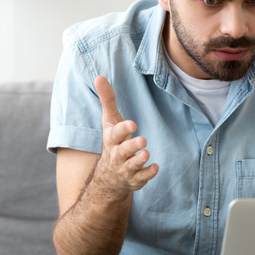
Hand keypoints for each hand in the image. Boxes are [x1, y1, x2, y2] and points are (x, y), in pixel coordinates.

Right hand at [93, 76, 157, 193]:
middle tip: (143, 140)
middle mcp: (117, 155)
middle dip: (132, 146)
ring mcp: (125, 168)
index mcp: (112, 139)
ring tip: (146, 153)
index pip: (115, 133)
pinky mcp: (135, 178)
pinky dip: (148, 173)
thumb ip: (107, 100)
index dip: (123, 129)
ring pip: (132, 165)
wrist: (109, 176)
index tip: (132, 123)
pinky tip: (155, 167)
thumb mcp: (110, 121)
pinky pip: (141, 178)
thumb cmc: (113, 141)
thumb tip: (99, 76)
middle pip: (123, 150)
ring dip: (139, 159)